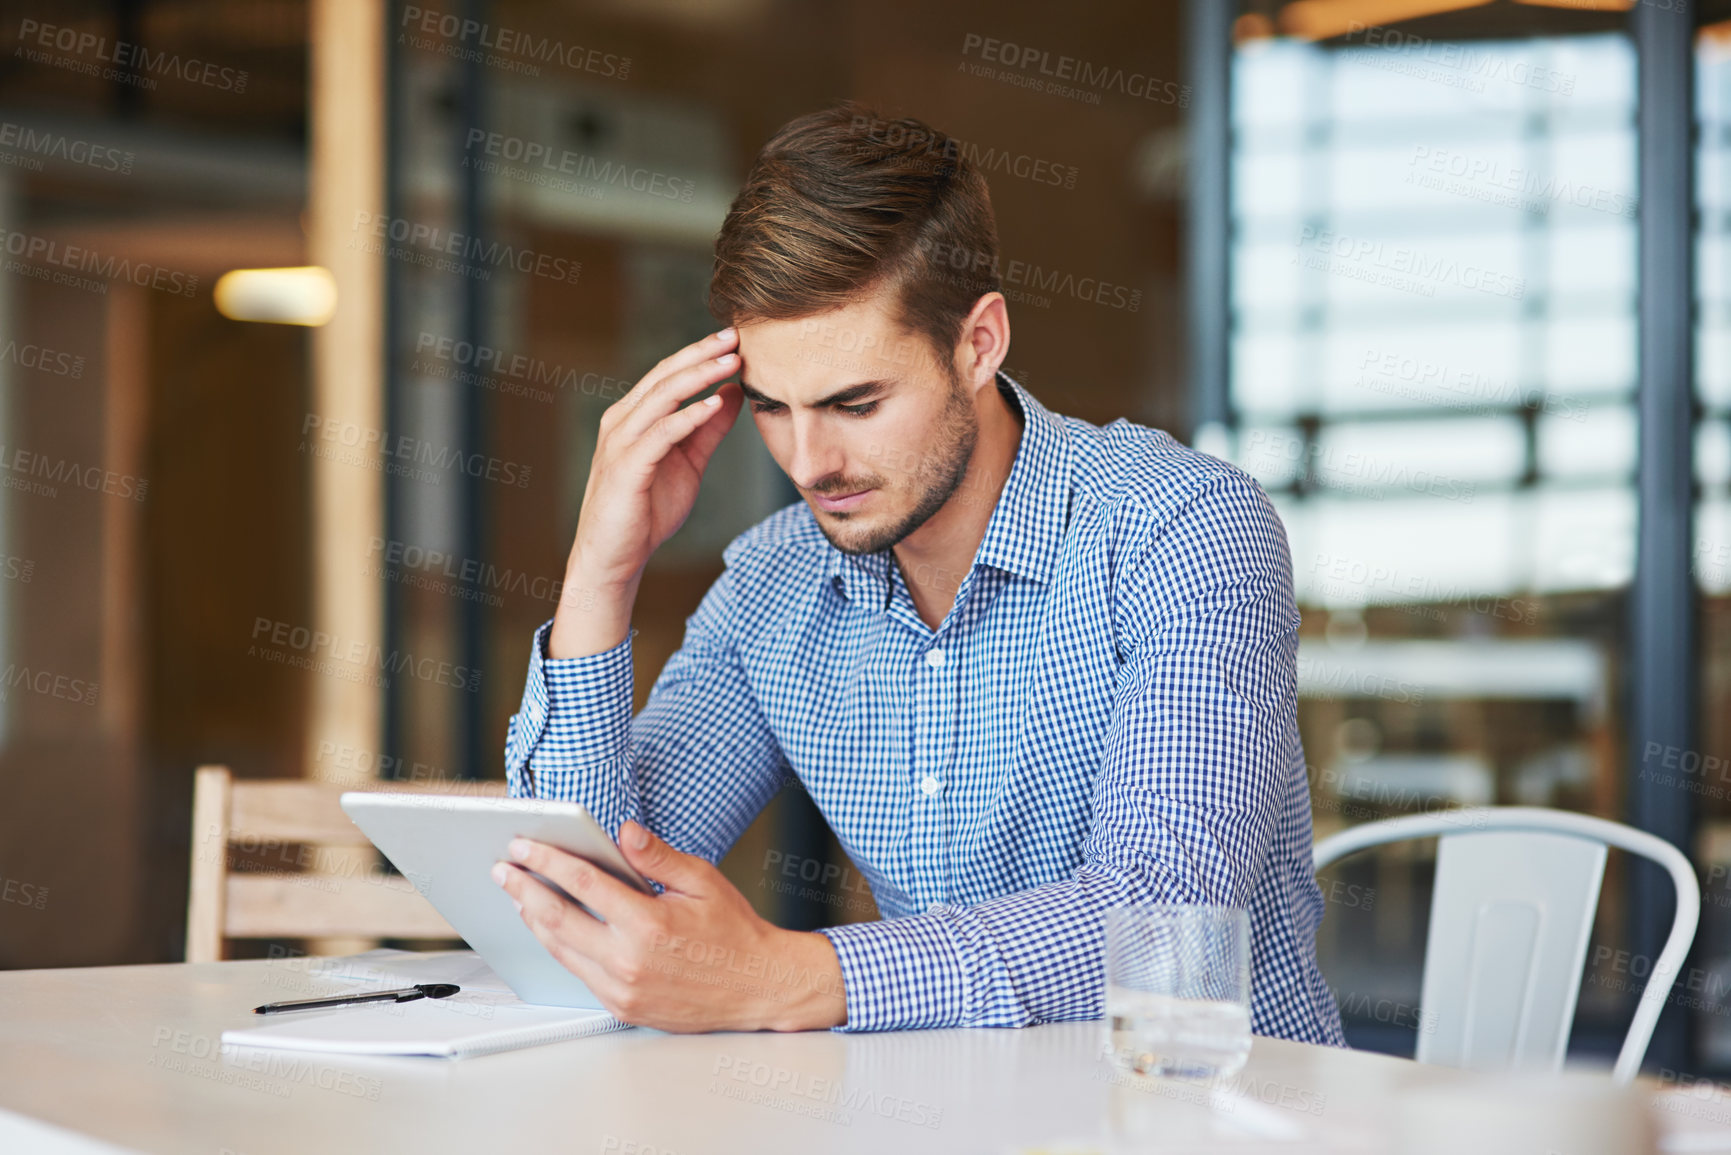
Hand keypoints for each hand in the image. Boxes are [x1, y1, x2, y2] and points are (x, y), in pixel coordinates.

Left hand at [490, 821, 848, 1031]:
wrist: (758, 987)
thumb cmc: (734, 932)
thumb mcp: (703, 881)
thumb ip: (658, 857)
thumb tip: (624, 832)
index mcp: (649, 923)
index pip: (582, 883)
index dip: (547, 860)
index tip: (523, 845)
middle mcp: (629, 960)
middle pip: (556, 918)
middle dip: (524, 888)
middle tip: (503, 869)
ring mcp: (621, 988)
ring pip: (559, 949)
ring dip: (533, 918)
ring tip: (519, 894)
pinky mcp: (621, 1007)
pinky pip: (577, 972)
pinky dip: (557, 945)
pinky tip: (550, 927)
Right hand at [550, 330, 744, 658]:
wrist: (616, 557)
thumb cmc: (647, 510)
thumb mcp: (688, 462)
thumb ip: (708, 428)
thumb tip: (734, 393)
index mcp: (633, 417)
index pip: (668, 374)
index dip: (700, 353)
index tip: (735, 338)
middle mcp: (622, 422)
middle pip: (664, 375)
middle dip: (701, 353)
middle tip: (736, 336)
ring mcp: (621, 443)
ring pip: (661, 397)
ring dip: (699, 376)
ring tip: (731, 362)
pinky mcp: (627, 467)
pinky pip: (661, 434)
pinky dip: (688, 416)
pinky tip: (713, 405)